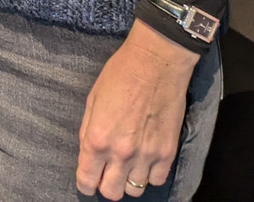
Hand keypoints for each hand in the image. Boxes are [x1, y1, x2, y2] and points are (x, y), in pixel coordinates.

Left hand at [76, 20, 200, 198]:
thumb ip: (88, 132)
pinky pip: (158, 180)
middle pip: (111, 193)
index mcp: (97, 139)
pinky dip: (151, 174)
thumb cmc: (119, 75)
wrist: (156, 63)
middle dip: (106, 185)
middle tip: (108, 173)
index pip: (87, 180)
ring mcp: (146, 155)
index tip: (88, 180)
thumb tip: (88, 154)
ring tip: (128, 165)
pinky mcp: (168, 152)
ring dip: (129, 180)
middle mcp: (121, 153)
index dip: (85, 183)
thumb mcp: (92, 101)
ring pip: (135, 190)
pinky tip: (146, 160)